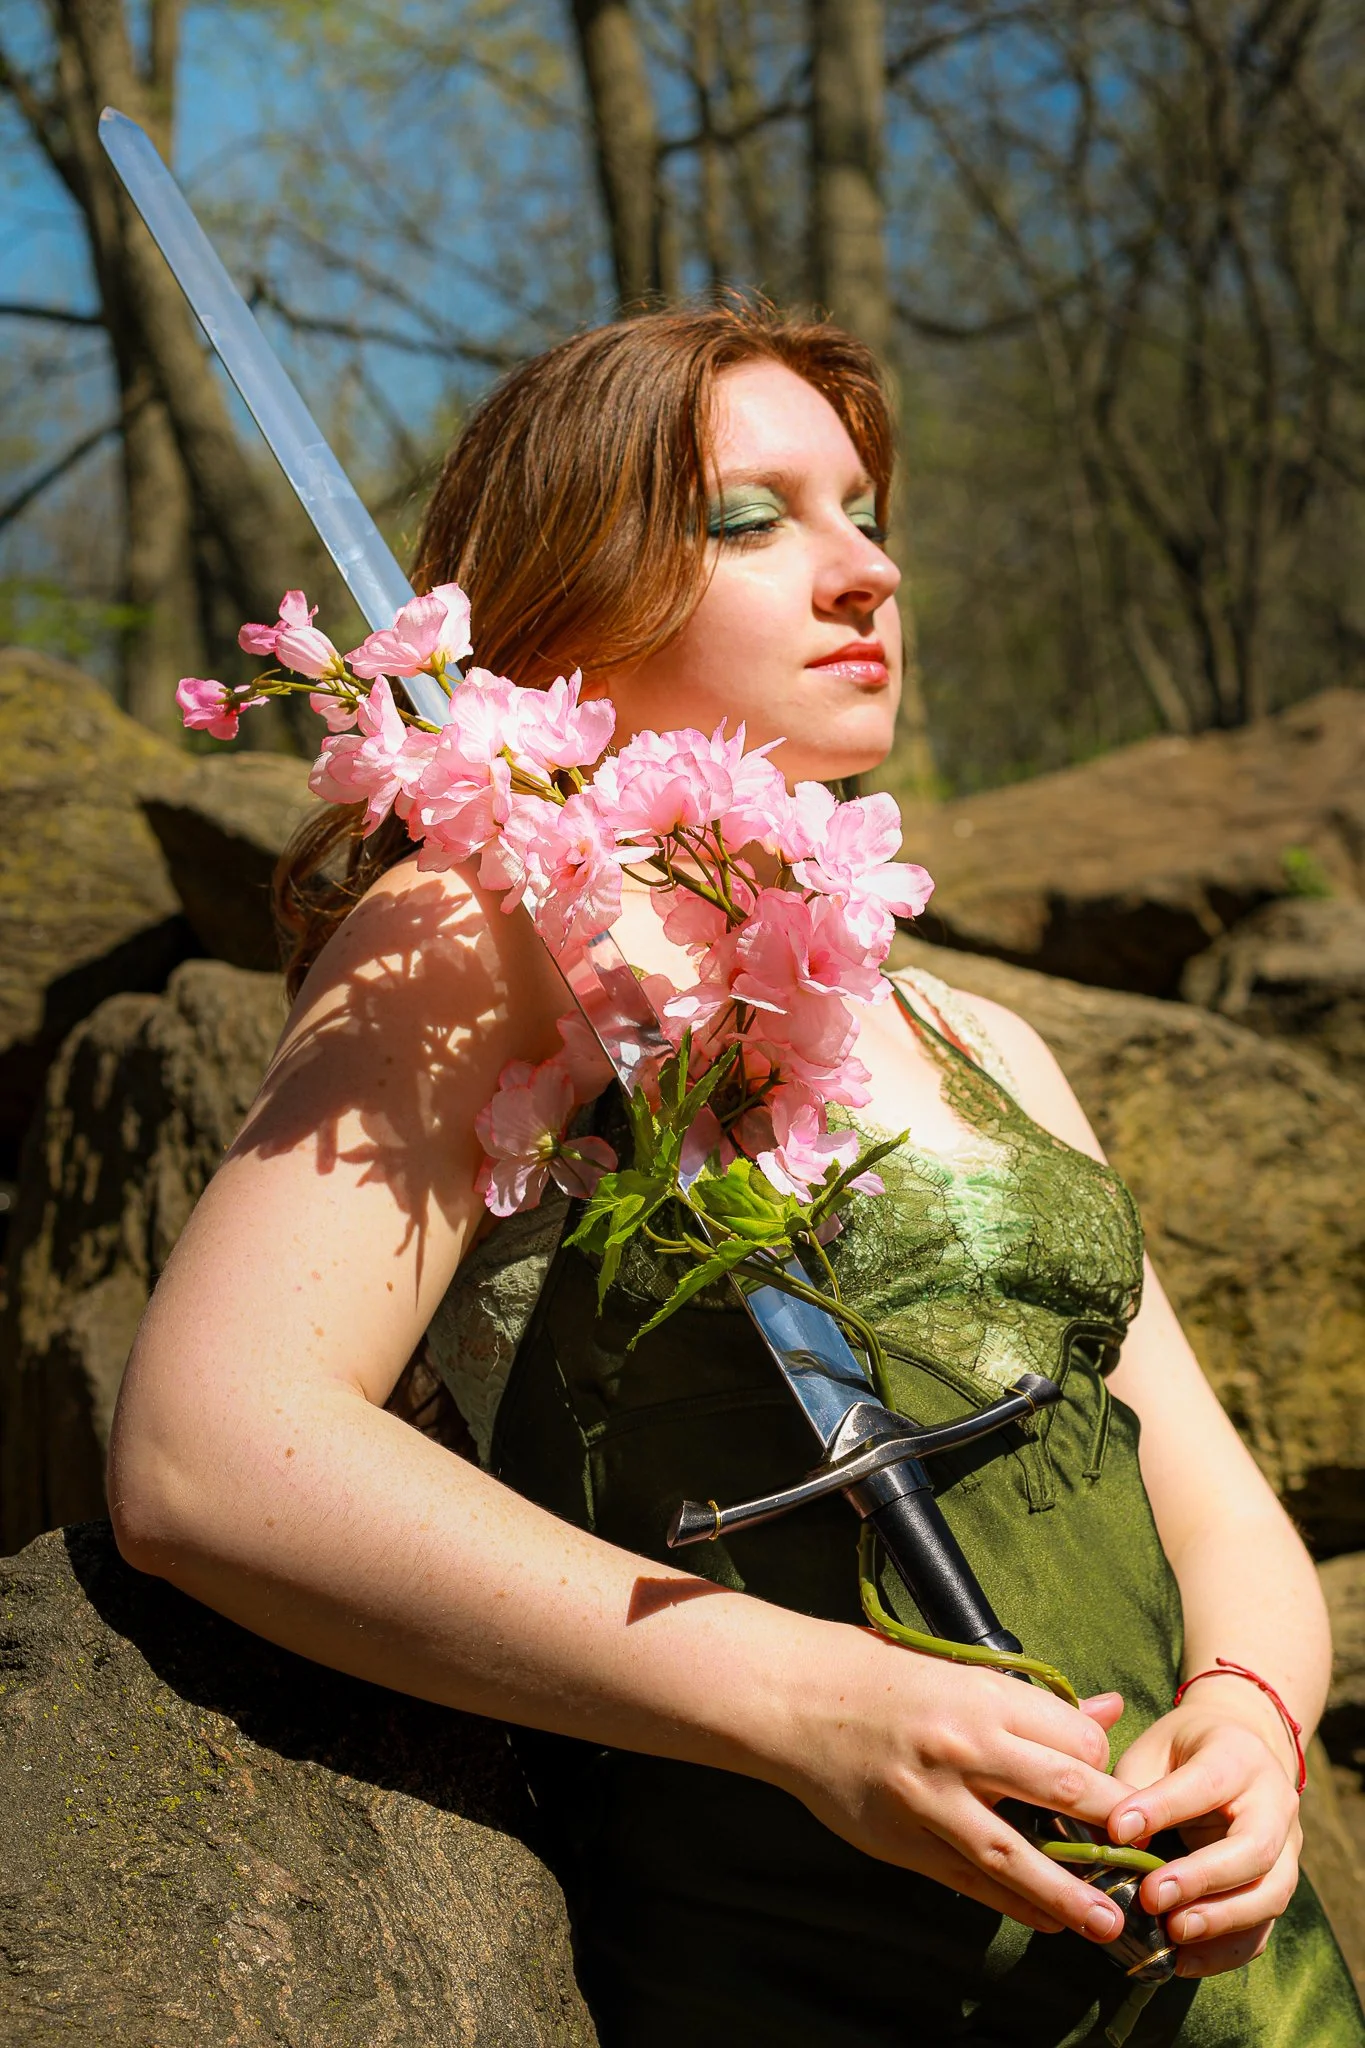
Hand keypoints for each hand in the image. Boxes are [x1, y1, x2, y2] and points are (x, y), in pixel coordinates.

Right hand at [778, 1626, 1135, 1943]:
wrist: (796, 1698)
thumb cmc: (880, 1676)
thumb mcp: (961, 1671)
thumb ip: (1036, 1700)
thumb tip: (1108, 1711)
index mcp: (982, 1695)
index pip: (1074, 1740)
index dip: (1103, 1765)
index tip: (1112, 1784)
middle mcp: (963, 1747)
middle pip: (1062, 1792)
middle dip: (1113, 1829)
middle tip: (1152, 1860)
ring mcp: (931, 1799)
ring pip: (1017, 1855)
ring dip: (1070, 1894)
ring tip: (1111, 1923)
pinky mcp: (904, 1840)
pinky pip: (970, 1881)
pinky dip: (1013, 1903)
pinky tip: (1045, 1919)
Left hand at [1109, 1683, 1302, 1978]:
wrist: (1242, 1749)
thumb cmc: (1185, 1750)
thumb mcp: (1155, 1748)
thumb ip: (1136, 1788)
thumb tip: (1117, 1843)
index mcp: (1239, 1757)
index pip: (1205, 1784)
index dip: (1161, 1808)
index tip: (1117, 1830)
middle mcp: (1275, 1804)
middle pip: (1254, 1849)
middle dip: (1203, 1878)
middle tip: (1151, 1898)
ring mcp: (1287, 1849)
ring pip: (1269, 1894)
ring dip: (1220, 1921)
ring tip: (1172, 1933)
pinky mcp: (1279, 1886)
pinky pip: (1262, 1928)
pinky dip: (1225, 1950)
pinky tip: (1183, 1959)